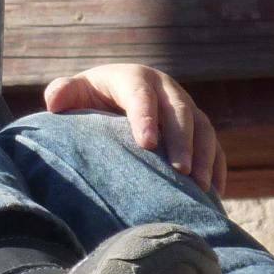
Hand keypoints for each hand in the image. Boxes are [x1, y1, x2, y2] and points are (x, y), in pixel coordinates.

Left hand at [43, 63, 226, 195]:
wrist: (115, 97)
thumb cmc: (90, 99)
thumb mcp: (74, 92)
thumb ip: (63, 93)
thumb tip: (56, 101)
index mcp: (135, 79)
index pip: (141, 96)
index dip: (145, 118)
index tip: (147, 145)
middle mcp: (166, 90)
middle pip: (180, 112)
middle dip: (182, 141)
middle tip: (180, 170)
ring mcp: (186, 108)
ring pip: (204, 128)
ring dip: (204, 156)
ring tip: (199, 187)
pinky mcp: (198, 128)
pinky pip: (215, 146)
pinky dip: (217, 167)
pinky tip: (214, 193)